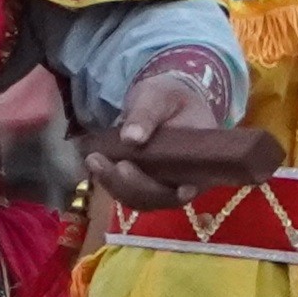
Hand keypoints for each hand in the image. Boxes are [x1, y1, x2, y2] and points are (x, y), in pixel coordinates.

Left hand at [77, 63, 282, 210]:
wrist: (165, 103)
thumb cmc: (168, 96)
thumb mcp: (158, 96)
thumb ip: (147, 114)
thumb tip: (131, 138)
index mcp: (205, 158)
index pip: (188, 184)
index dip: (166, 191)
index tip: (132, 172)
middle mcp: (192, 179)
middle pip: (162, 197)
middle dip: (129, 184)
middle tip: (99, 161)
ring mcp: (171, 186)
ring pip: (144, 200)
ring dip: (116, 186)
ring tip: (93, 159)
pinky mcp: (152, 186)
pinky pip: (134, 195)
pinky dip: (113, 184)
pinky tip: (97, 166)